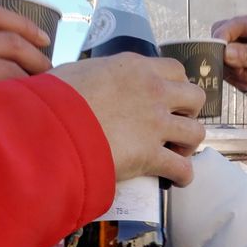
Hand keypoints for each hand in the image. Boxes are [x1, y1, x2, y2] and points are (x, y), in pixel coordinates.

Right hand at [50, 53, 205, 185]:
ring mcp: (155, 123)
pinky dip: (183, 175)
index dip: (175, 86)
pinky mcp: (150, 155)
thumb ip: (94, 75)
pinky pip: (183, 168)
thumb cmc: (53, 97)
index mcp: (135, 68)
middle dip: (189, 112)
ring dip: (189, 143)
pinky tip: (176, 179)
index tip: (166, 98)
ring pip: (196, 131)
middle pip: (195, 96)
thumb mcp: (76, 72)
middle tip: (174, 124)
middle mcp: (153, 91)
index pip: (174, 70)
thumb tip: (85, 82)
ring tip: (176, 152)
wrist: (49, 126)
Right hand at [211, 14, 246, 126]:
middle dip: (228, 57)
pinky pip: (223, 71)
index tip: (222, 52)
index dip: (223, 37)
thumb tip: (226, 52)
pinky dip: (233, 79)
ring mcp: (240, 52)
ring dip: (233, 71)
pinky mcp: (236, 67)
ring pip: (219, 57)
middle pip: (220, 39)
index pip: (231, 24)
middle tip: (241, 68)